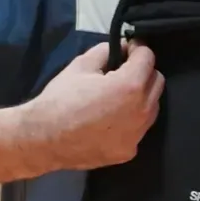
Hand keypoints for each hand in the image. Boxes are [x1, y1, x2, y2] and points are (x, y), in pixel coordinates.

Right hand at [25, 41, 162, 170]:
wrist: (42, 139)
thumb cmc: (60, 99)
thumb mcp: (81, 65)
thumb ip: (105, 51)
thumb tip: (120, 48)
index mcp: (130, 86)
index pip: (148, 58)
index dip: (138, 49)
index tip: (128, 48)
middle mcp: (141, 111)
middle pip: (157, 82)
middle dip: (143, 72)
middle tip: (124, 70)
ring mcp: (137, 135)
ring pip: (152, 107)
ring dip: (142, 96)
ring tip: (118, 96)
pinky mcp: (129, 152)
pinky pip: (138, 129)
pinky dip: (131, 120)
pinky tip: (111, 119)